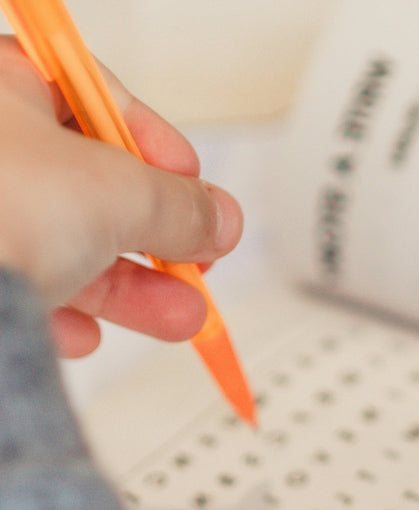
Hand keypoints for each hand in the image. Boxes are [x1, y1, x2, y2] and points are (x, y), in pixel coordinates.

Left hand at [0, 37, 241, 356]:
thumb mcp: (121, 192)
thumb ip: (182, 206)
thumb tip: (218, 218)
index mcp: (1, 88)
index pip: (96, 102)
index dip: (159, 149)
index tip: (196, 190)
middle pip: (85, 186)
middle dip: (154, 238)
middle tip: (194, 262)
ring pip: (57, 245)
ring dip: (128, 289)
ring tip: (176, 317)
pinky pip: (15, 288)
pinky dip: (59, 312)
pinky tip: (82, 333)